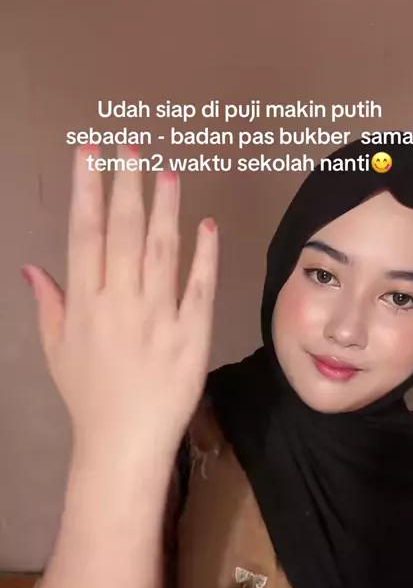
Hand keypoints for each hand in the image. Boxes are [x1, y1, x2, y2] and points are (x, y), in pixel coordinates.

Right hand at [22, 145, 217, 452]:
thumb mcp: (56, 351)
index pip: (86, 234)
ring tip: (169, 172)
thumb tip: (31, 267)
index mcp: (85, 303)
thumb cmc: (89, 397)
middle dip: (127, 184)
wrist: (124, 442)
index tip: (91, 153)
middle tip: (132, 145)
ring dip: (166, 208)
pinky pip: (200, 288)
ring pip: (164, 250)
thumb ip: (48, 304)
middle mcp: (121, 302)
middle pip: (125, 232)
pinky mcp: (194, 335)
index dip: (88, 189)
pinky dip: (204, 256)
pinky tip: (206, 225)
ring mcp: (160, 317)